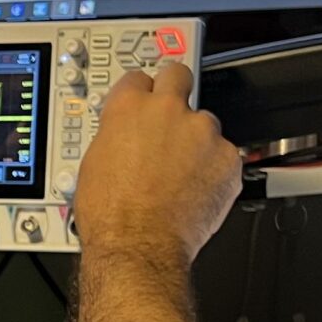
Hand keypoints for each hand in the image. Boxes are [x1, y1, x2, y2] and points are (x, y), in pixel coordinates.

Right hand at [70, 61, 239, 263]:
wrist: (138, 246)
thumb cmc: (111, 215)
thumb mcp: (94, 164)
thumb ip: (116, 136)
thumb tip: (123, 137)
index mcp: (128, 108)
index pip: (139, 78)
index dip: (142, 92)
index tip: (145, 101)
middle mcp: (167, 111)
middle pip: (178, 76)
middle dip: (176, 89)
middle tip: (171, 113)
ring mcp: (202, 132)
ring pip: (205, 123)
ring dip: (196, 141)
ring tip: (181, 174)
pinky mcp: (228, 158)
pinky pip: (224, 155)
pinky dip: (214, 170)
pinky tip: (196, 189)